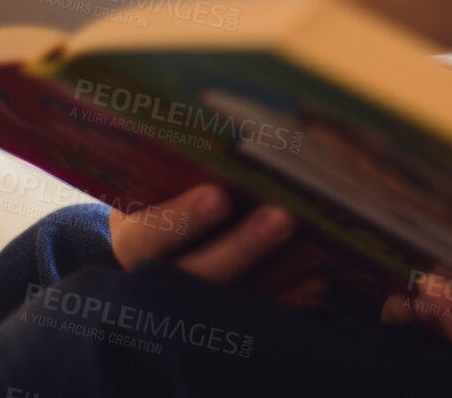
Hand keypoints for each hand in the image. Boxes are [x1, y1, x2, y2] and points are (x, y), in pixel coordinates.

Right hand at [109, 184, 329, 307]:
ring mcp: (193, 308)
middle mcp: (157, 283)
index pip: (148, 237)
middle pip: (198, 274)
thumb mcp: (159, 182)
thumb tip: (235, 129)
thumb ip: (184, 167)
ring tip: (313, 247)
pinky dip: (289, 299)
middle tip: (283, 218)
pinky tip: (316, 281)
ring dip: (277, 273)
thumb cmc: (167, 197)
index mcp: (135, 241)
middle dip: (243, 246)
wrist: (165, 245)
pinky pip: (260, 318)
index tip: (219, 196)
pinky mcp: (226, 322)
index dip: (182, 219)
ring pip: (234, 300)